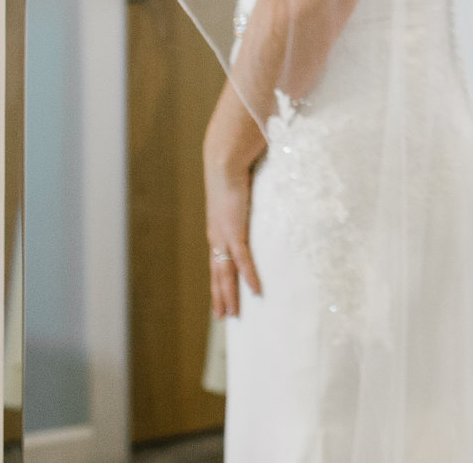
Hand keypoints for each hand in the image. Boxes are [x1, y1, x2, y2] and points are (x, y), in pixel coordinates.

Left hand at [203, 109, 264, 317]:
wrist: (224, 156)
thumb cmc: (233, 165)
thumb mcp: (239, 186)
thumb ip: (245, 193)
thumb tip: (255, 189)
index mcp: (217, 226)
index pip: (217, 260)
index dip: (219, 279)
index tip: (220, 295)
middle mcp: (217, 235)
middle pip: (217, 273)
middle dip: (220, 296)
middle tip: (224, 316)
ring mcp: (224, 235)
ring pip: (225, 273)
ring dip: (228, 295)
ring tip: (230, 315)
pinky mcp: (235, 230)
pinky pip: (243, 260)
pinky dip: (249, 277)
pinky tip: (255, 292)